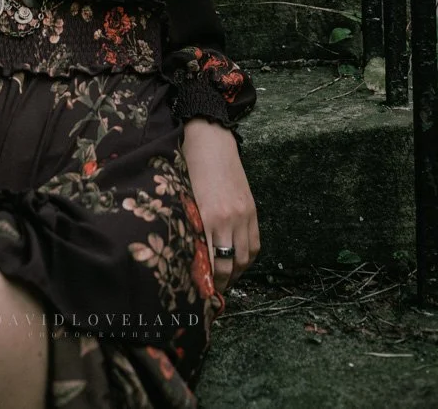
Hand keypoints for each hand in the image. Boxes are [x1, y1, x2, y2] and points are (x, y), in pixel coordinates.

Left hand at [181, 118, 259, 293]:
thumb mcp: (183, 199)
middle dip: (219, 286)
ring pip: (243, 260)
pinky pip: (254, 245)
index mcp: (205, 218)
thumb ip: (187, 228)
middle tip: (210, 296)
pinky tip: (237, 265)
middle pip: (226, 267)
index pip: (207, 263)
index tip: (197, 297)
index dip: (203, 284)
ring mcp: (243, 215)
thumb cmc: (189, 169)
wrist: (211, 141)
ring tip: (224, 283)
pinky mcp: (252, 210)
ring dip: (235, 276)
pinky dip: (247, 260)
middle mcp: (227, 220)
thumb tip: (186, 258)